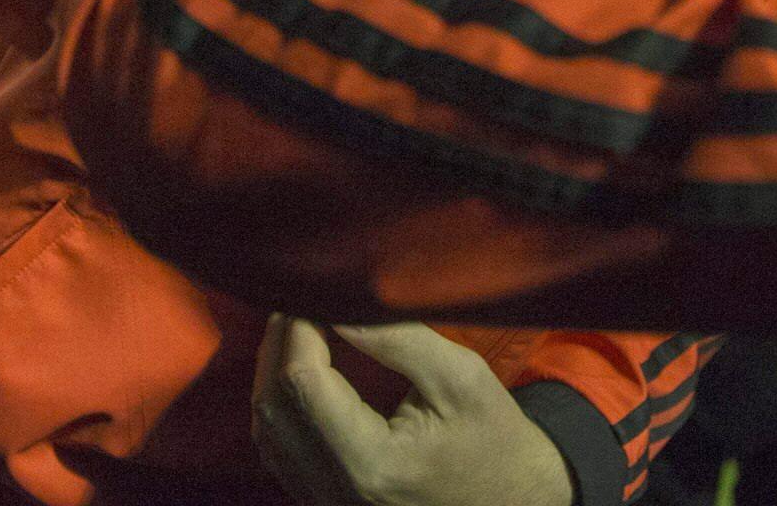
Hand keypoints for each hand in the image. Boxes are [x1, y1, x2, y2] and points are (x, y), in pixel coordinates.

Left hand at [251, 317, 572, 505]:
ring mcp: (326, 503)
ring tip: (301, 329)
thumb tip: (339, 303)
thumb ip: (398, 339)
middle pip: (273, 405)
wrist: (511, 502)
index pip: (303, 382)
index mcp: (371, 462)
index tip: (315, 292)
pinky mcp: (324, 502)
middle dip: (281, 344)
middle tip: (304, 302)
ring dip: (274, 373)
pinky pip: (279, 451)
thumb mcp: (461, 378)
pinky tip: (303, 371)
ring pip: (266, 430)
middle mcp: (336, 490)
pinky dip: (281, 405)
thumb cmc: (494, 440)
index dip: (299, 328)